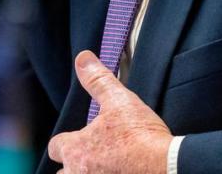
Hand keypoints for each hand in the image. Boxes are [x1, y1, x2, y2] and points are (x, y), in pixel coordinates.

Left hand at [48, 51, 172, 173]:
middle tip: (91, 158)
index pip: (56, 147)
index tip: (77, 139)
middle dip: (73, 166)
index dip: (66, 141)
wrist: (165, 167)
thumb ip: (97, 80)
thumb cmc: (140, 136)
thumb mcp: (119, 100)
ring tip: (103, 168)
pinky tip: (118, 173)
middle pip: (63, 173)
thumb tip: (82, 59)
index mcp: (76, 149)